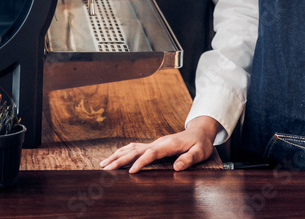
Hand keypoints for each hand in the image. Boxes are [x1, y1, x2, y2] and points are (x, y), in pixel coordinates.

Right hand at [99, 116, 219, 173]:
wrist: (199, 132)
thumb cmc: (200, 144)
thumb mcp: (200, 152)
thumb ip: (189, 159)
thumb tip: (176, 167)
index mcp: (168, 145)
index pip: (151, 154)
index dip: (140, 162)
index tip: (130, 171)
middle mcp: (158, 143)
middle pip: (135, 150)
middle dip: (119, 159)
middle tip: (106, 168)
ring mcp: (154, 143)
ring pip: (132, 148)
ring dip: (117, 155)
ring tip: (104, 163)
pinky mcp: (153, 146)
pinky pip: (135, 148)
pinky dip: (124, 152)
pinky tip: (116, 156)